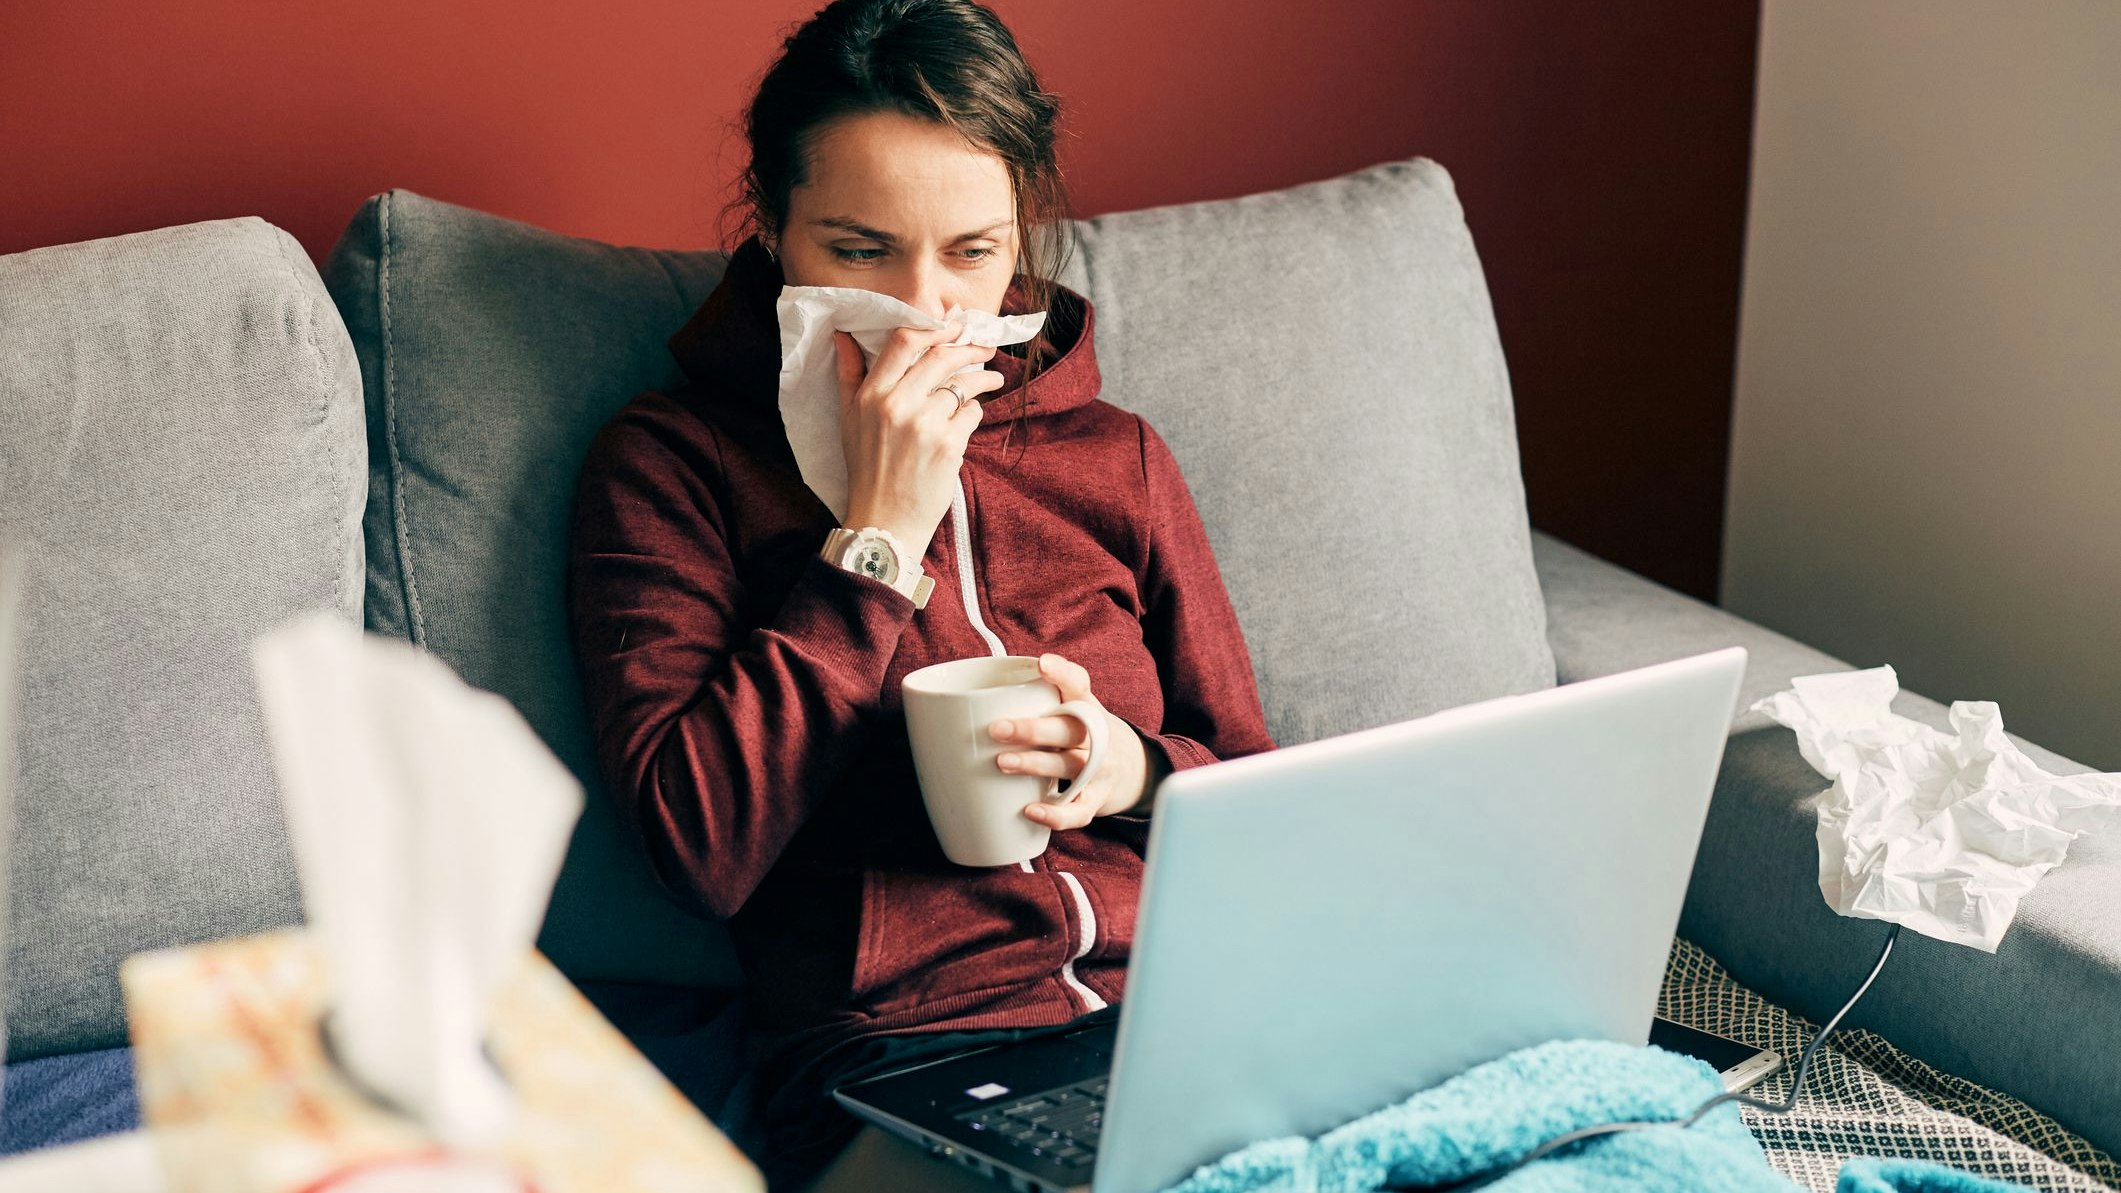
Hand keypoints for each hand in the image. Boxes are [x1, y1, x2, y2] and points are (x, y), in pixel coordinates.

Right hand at [834, 323, 1004, 559]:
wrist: (884, 520)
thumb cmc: (867, 469)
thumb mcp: (848, 419)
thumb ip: (849, 374)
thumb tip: (843, 334)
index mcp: (871, 395)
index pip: (904, 341)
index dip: (934, 328)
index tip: (953, 327)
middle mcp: (896, 405)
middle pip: (941, 357)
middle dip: (968, 348)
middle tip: (984, 349)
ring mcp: (924, 425)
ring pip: (963, 386)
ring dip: (982, 379)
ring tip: (993, 378)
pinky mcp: (948, 445)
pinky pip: (972, 413)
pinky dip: (975, 412)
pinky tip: (968, 421)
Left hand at [989, 653, 1151, 830]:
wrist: (1129, 768)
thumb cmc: (1079, 734)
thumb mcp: (1069, 711)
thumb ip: (1031, 703)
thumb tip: (960, 707)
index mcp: (1085, 707)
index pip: (1079, 684)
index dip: (1062, 674)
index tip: (1042, 664)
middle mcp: (1095, 736)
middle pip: (1068, 729)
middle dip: (1032, 729)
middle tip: (996, 729)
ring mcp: (1099, 769)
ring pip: (1070, 765)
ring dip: (1036, 764)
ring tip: (1001, 763)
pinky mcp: (1096, 800)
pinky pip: (1078, 810)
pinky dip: (1056, 814)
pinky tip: (1030, 810)